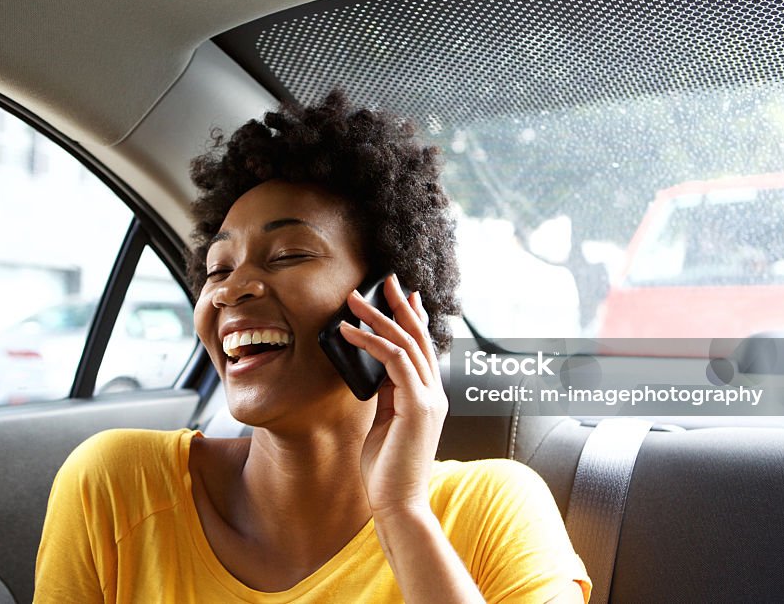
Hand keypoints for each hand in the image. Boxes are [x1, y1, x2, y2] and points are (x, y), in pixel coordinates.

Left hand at [339, 274, 447, 518]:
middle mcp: (434, 393)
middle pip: (419, 337)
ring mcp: (429, 398)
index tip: (403, 295)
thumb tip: (375, 372)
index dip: (413, 318)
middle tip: (383, 280)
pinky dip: (371, 341)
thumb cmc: (387, 470)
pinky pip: (394, 361)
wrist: (398, 503)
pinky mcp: (418, 406)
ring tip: (353, 301)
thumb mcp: (385, 423)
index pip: (423, 348)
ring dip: (378, 317)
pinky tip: (349, 332)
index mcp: (428, 397)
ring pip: (406, 343)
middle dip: (400, 306)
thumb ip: (386, 396)